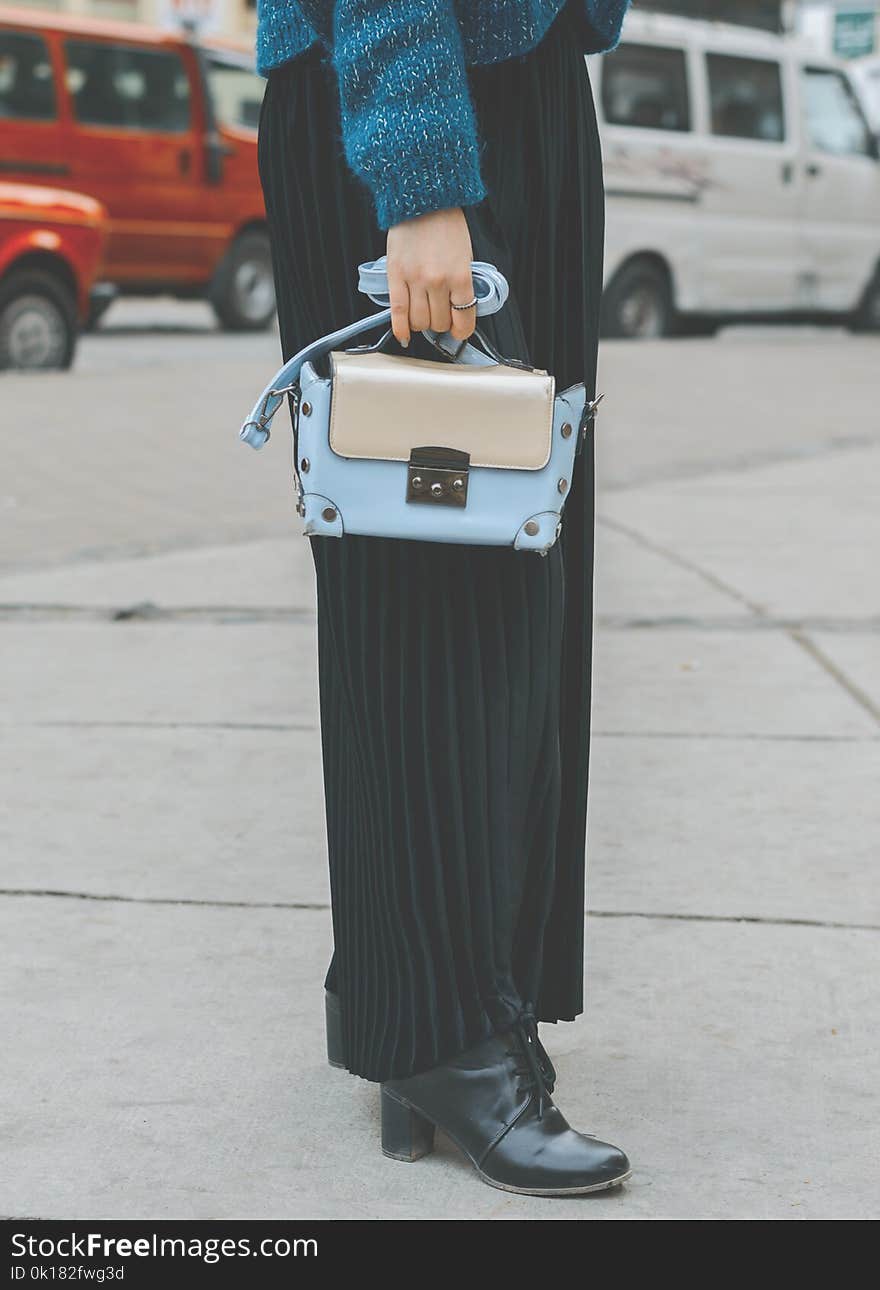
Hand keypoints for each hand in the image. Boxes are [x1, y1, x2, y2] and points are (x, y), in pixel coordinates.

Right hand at [386, 207, 475, 346]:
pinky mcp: (396, 276)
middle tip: (438, 313)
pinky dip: (401, 329)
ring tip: (422, 312)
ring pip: (419, 322)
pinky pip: (398, 313)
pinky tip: (404, 335)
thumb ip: (461, 284)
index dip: (461, 330)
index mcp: (460, 276)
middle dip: (440, 323)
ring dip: (422, 323)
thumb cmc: (445, 224)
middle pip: (439, 323)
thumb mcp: (464, 255)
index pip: (464, 319)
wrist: (422, 199)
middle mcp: (438, 282)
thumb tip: (455, 311)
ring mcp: (415, 280)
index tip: (458, 331)